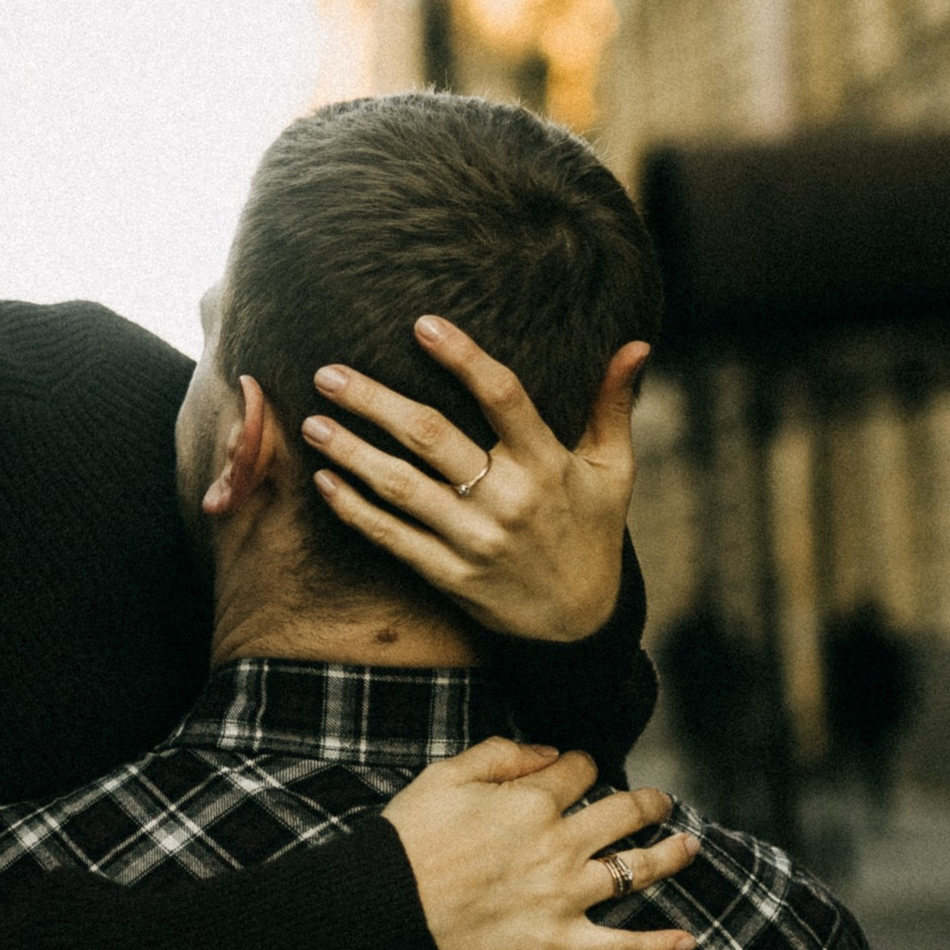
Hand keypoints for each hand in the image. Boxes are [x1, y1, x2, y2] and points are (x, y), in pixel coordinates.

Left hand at [303, 321, 650, 644]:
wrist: (580, 625)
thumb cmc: (593, 532)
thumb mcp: (613, 470)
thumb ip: (613, 405)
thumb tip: (637, 343)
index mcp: (547, 464)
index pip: (502, 396)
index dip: (462, 357)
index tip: (421, 324)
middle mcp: (507, 500)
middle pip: (431, 438)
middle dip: (373, 401)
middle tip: (328, 372)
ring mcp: (474, 541)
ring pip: (401, 486)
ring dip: (351, 452)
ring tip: (312, 421)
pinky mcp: (450, 577)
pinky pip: (392, 538)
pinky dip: (355, 509)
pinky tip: (324, 481)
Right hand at [383, 741, 696, 949]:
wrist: (383, 909)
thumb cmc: (407, 839)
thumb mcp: (444, 775)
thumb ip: (501, 754)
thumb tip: (550, 751)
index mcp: (531, 800)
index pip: (580, 770)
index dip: (584, 764)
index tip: (581, 770)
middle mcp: (559, 844)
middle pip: (624, 813)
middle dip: (647, 804)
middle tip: (661, 803)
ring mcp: (564, 896)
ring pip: (637, 870)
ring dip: (671, 856)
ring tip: (691, 846)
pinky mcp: (559, 943)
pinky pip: (620, 946)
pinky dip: (657, 946)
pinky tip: (688, 941)